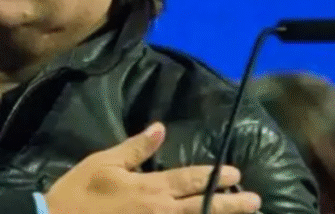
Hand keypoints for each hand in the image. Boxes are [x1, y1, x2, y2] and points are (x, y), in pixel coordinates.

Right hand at [44, 123, 261, 213]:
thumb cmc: (78, 192)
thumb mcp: (103, 162)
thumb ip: (135, 149)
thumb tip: (160, 129)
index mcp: (149, 188)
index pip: (190, 180)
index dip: (215, 177)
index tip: (236, 174)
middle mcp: (160, 212)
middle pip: (203, 207)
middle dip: (231, 204)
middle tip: (256, 201)